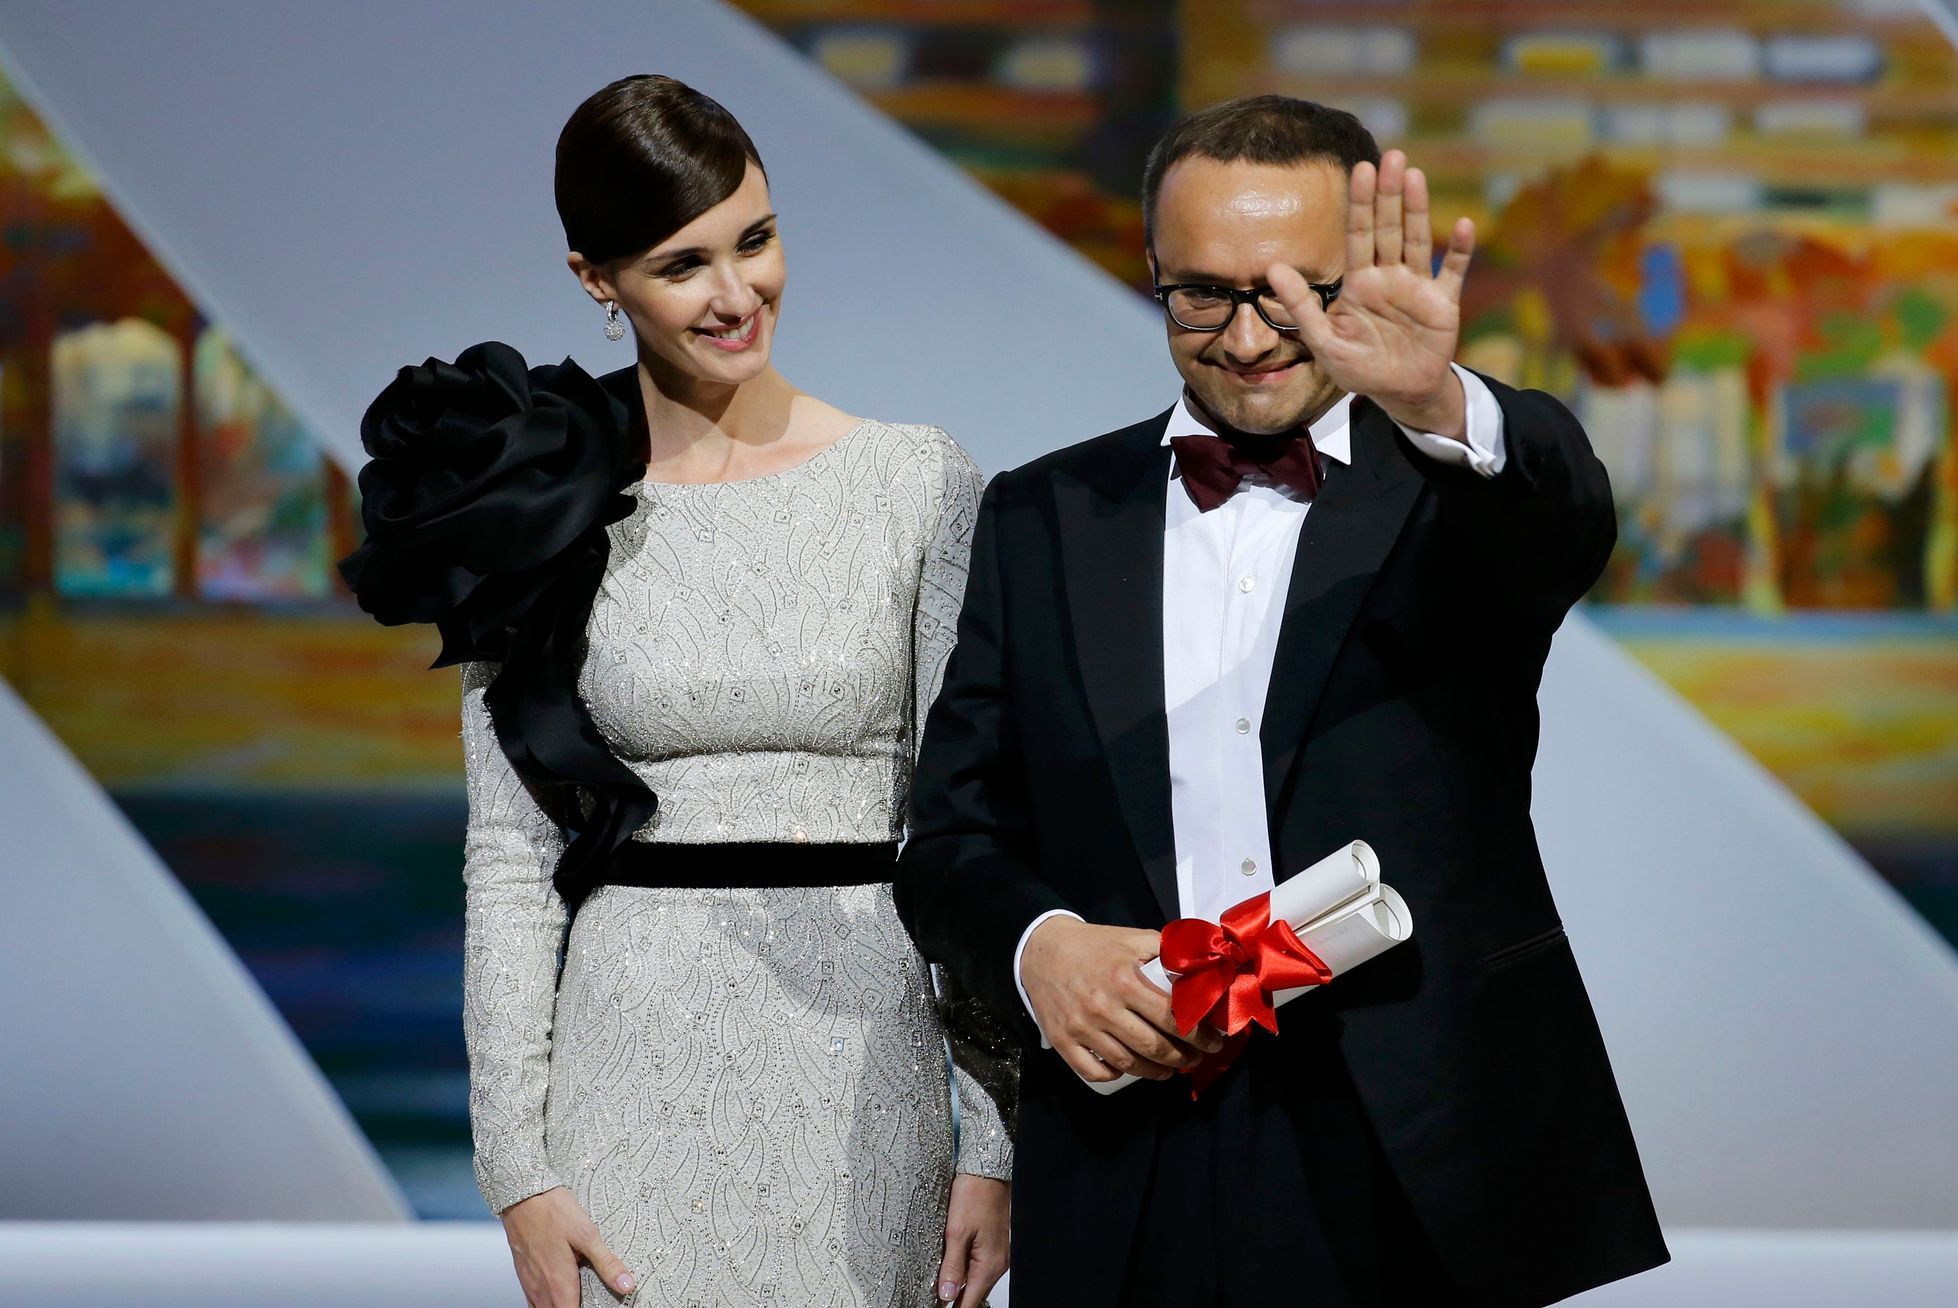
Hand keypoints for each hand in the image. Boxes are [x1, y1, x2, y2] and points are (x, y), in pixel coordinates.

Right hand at [499, 1186, 635, 1306]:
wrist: (522, 1194)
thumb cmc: (552, 1210)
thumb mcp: (586, 1234)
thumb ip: (606, 1263)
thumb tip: (626, 1284)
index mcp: (559, 1284)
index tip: (601, 1307)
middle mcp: (542, 1289)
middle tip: (589, 1300)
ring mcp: (530, 1283)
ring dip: (560, 1306)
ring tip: (577, 1298)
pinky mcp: (524, 1274)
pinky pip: (533, 1301)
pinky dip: (547, 1302)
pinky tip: (557, 1292)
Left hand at [936, 1173, 1009, 1304]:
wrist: (987, 1170)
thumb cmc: (974, 1194)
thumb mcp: (956, 1231)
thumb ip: (952, 1266)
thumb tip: (946, 1295)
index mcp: (988, 1264)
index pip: (969, 1303)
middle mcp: (997, 1263)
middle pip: (973, 1296)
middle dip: (953, 1302)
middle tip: (931, 1303)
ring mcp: (997, 1254)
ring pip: (976, 1282)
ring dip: (958, 1289)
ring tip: (936, 1293)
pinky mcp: (993, 1245)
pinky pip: (978, 1268)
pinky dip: (965, 1275)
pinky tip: (950, 1273)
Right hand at [1020, 916, 1223, 1082]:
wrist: (1041, 950)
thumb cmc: (1094, 945)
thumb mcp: (1132, 938)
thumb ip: (1167, 951)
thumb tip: (1202, 967)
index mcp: (1124, 980)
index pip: (1171, 1017)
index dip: (1198, 1035)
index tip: (1213, 1043)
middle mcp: (1103, 1007)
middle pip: (1153, 1046)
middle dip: (1183, 1058)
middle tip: (1196, 1059)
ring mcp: (1081, 1028)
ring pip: (1127, 1064)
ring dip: (1155, 1072)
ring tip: (1170, 1070)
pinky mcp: (1062, 1041)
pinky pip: (1093, 1072)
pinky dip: (1114, 1076)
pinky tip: (1129, 1070)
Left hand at [1268, 148, 1473, 436]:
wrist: (1399, 393)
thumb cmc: (1359, 368)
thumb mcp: (1324, 342)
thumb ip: (1301, 306)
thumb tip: (1272, 268)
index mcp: (1360, 282)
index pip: (1358, 234)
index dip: (1359, 203)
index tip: (1360, 169)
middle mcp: (1389, 276)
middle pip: (1389, 228)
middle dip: (1389, 194)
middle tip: (1392, 157)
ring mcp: (1417, 286)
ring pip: (1418, 240)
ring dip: (1418, 210)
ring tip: (1414, 176)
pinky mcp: (1443, 303)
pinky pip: (1453, 272)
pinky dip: (1461, 250)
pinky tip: (1463, 225)